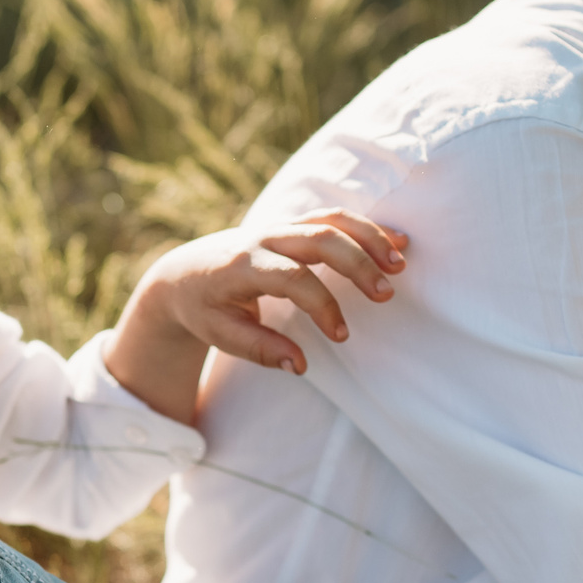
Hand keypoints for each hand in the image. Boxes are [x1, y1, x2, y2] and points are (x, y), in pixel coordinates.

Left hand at [103, 212, 407, 421]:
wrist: (183, 272)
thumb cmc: (202, 307)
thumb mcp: (220, 334)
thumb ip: (260, 349)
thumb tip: (300, 365)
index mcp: (242, 267)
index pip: (292, 278)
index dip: (322, 305)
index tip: (342, 336)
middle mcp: (263, 239)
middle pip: (320, 238)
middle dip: (358, 263)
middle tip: (386, 293)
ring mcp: (278, 227)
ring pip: (331, 219)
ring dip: (369, 237)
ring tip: (400, 263)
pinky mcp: (291, 224)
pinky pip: (332, 216)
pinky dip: (365, 226)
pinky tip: (396, 241)